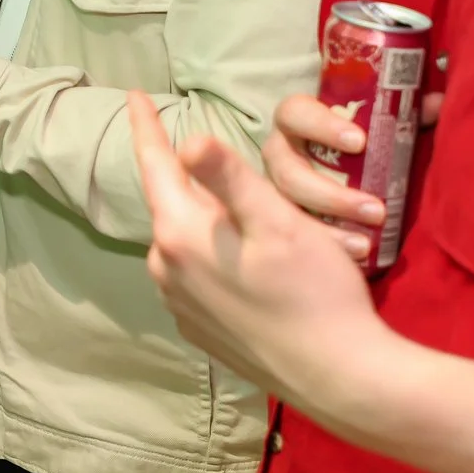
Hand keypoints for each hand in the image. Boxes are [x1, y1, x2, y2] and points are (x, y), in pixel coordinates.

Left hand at [130, 91, 398, 412]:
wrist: (339, 377)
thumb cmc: (314, 291)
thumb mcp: (278, 221)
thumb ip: (229, 177)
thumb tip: (188, 139)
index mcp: (179, 235)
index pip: (155, 165)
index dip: (146, 127)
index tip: (134, 95)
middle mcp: (165, 270)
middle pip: (172, 204)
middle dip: (188, 177)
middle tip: (211, 154)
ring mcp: (180, 305)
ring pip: (183, 240)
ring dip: (202, 218)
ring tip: (234, 205)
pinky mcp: (200, 330)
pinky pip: (194, 275)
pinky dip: (210, 254)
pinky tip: (242, 257)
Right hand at [264, 91, 445, 264]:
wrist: (345, 168)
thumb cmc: (363, 142)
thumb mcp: (383, 126)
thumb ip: (407, 114)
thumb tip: (438, 103)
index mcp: (297, 121)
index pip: (294, 112)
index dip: (321, 126)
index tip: (360, 142)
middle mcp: (280, 153)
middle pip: (286, 171)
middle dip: (329, 194)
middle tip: (375, 209)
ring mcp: (277, 189)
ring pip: (286, 208)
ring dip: (327, 227)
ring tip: (365, 243)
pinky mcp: (284, 217)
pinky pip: (295, 235)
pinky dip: (328, 245)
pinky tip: (357, 254)